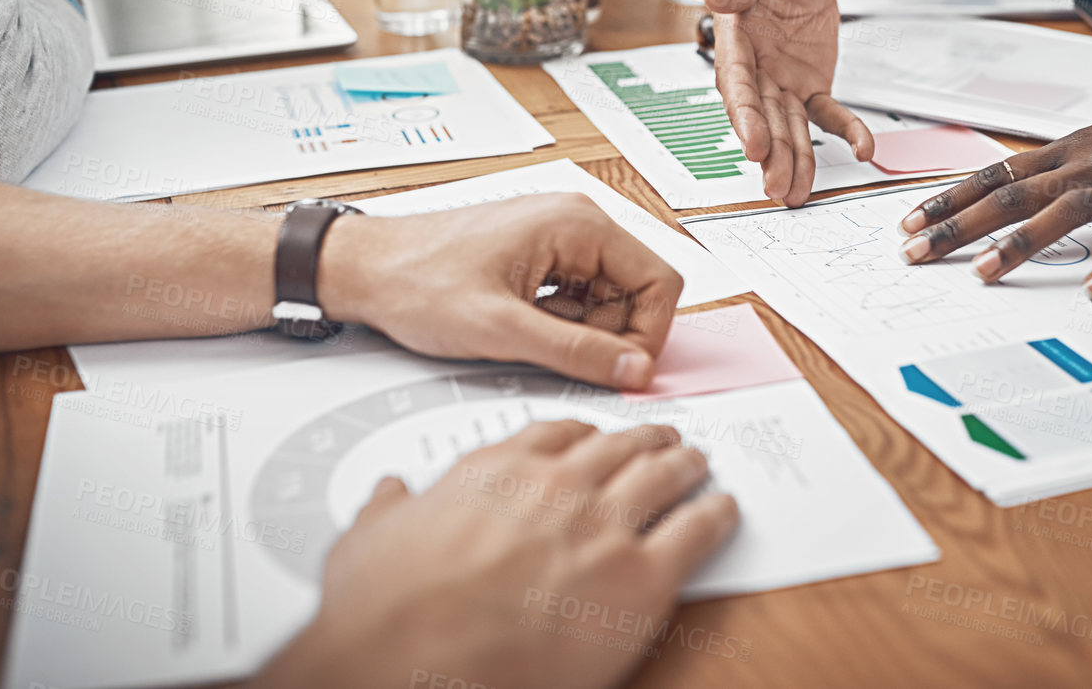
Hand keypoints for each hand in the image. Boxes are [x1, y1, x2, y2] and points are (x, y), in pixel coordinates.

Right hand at [253, 421, 739, 688]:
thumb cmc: (386, 609)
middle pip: (619, 447)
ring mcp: (603, 527)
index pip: (556, 433)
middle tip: (663, 438)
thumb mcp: (367, 541)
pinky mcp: (639, 579)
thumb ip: (386, 509)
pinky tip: (724, 511)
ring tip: (699, 464)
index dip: (584, 434)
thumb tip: (386, 494)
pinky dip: (715, 517)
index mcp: (497, 471)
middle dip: (646, 440)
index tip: (594, 438)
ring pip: (663, 476)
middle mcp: (557, 486)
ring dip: (686, 466)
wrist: (412, 658)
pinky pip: (695, 533)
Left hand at [321, 194, 684, 389]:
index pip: (660, 280)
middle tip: (565, 357)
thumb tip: (634, 370)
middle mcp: (574, 220)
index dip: (649, 334)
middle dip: (611, 334)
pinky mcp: (539, 253)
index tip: (624, 370)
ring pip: (608, 297)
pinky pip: (579, 294)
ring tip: (529, 338)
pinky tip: (523, 329)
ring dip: (583, 330)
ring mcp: (557, 236)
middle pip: (637, 290)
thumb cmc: (416, 283)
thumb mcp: (501, 329)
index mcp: (576, 223)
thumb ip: (575, 352)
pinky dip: (561, 322)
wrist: (363, 269)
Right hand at [703, 0, 871, 205]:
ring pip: (790, 127)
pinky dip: (846, 132)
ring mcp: (782, 82)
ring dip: (796, 160)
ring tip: (798, 193)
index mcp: (734, 39)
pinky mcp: (810, 86)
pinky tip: (862, 149)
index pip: (736, 84)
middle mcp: (754, 69)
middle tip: (777, 186)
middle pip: (762, 117)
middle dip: (770, 153)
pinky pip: (828, 114)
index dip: (745, 116)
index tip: (753, 145)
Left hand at [896, 85, 1091, 292]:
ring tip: (983, 273)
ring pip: (1063, 213)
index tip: (907, 223)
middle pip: (1011, 195)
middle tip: (916, 253)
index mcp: (1066, 152)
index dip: (947, 199)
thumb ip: (1054, 170)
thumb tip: (1007, 194)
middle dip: (959, 226)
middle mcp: (1086, 167)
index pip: (992, 175)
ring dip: (1020, 245)